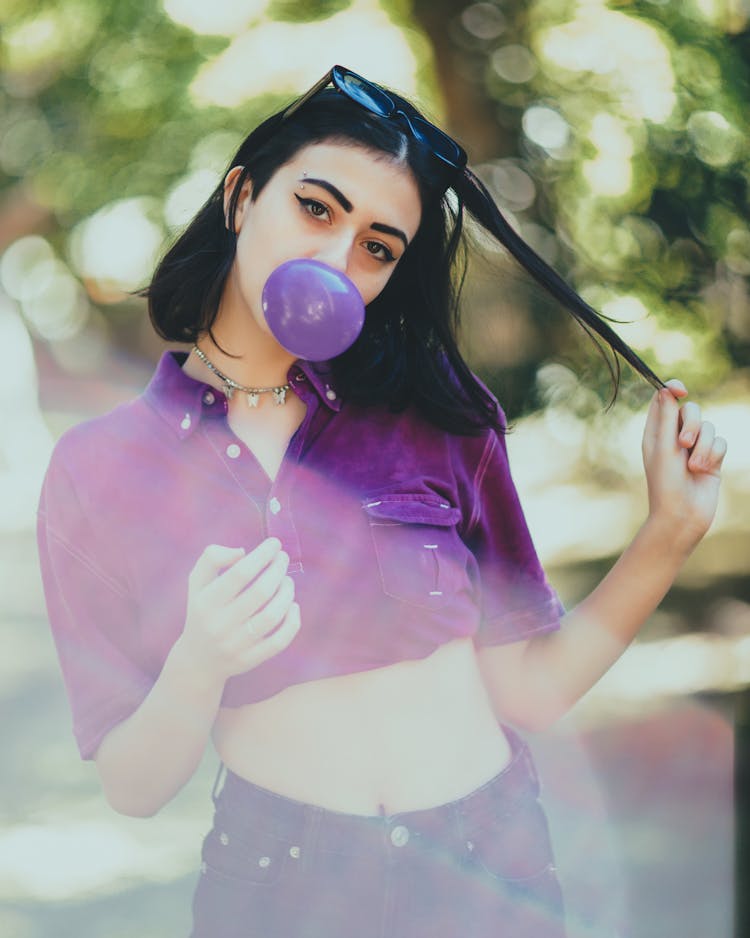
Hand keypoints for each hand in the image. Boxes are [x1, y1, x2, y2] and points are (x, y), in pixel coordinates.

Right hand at [178, 538, 300, 684]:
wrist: (198, 660)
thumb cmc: (204, 610)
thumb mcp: (198, 582)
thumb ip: (212, 558)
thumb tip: (242, 552)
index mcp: (206, 602)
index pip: (240, 573)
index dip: (262, 555)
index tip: (275, 544)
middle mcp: (220, 624)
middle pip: (260, 592)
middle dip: (278, 570)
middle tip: (283, 558)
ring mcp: (236, 644)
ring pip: (272, 615)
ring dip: (287, 593)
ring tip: (287, 581)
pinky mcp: (250, 659)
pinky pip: (280, 641)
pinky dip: (292, 621)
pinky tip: (293, 606)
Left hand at [641, 379, 726, 553]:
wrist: (682, 516)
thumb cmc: (666, 484)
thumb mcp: (663, 448)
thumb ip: (666, 418)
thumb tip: (665, 389)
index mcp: (655, 432)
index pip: (663, 400)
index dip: (672, 389)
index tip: (681, 390)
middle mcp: (674, 437)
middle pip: (690, 409)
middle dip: (692, 423)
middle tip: (684, 443)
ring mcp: (694, 448)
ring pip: (708, 426)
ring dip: (703, 446)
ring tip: (693, 466)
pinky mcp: (711, 458)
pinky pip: (720, 441)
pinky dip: (713, 455)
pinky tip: (703, 471)